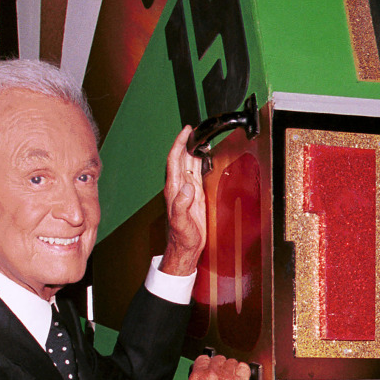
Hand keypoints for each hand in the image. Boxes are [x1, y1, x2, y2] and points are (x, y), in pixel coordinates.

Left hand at [161, 125, 205, 276]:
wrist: (185, 249)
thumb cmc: (182, 238)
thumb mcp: (181, 222)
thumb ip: (182, 204)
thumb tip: (188, 186)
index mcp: (174, 190)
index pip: (174, 160)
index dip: (179, 144)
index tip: (186, 131)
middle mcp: (179, 187)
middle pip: (181, 158)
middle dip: (187, 142)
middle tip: (196, 130)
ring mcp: (186, 191)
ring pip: (189, 164)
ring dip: (193, 150)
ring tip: (201, 138)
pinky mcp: (195, 196)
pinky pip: (196, 174)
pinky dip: (200, 163)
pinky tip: (205, 158)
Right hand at [183, 355, 250, 379]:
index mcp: (197, 378)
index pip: (204, 359)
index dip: (207, 365)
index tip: (210, 369)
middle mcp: (213, 376)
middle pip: (219, 360)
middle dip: (220, 367)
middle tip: (222, 376)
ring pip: (232, 363)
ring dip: (231, 369)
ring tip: (231, 378)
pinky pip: (245, 369)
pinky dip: (243, 371)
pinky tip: (241, 377)